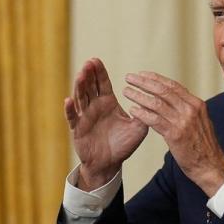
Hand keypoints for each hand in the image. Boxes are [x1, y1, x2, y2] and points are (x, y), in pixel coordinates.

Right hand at [64, 58, 148, 189]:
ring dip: (79, 86)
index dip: (99, 72)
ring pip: (80, 98)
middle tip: (89, 62)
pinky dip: (70, 109)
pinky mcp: (77, 129)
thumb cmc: (123, 144)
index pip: (103, 84)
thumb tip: (154, 102)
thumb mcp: (138, 128)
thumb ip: (145, 115)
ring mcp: (84, 117)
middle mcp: (95, 107)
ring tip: (80, 75)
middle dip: (89, 74)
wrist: (110, 163)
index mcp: (108, 103)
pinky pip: (72, 118)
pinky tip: (68, 100)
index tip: (96, 60)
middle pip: (90, 86)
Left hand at [122, 71, 223, 196]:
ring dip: (139, 96)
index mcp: (197, 104)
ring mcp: (183, 122)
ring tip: (127, 91)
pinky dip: (142, 113)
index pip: (174, 86)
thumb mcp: (200, 122)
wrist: (211, 166)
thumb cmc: (203, 147)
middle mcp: (191, 109)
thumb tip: (174, 101)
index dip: (156, 78)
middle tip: (130, 78)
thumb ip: (188, 111)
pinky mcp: (175, 135)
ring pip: (156, 103)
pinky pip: (154, 120)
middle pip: (163, 90)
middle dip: (144, 82)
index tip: (143, 74)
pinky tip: (132, 110)